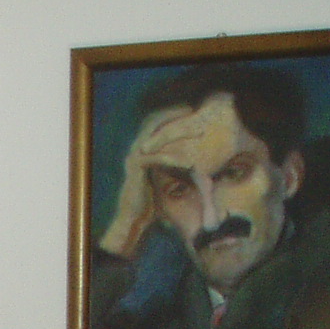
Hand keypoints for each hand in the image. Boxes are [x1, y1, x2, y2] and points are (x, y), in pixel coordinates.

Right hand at [99, 104, 197, 258]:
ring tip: (197, 130)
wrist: (132, 218)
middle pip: (154, 123)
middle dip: (173, 114)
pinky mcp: (138, 169)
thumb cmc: (148, 200)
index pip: (154, 123)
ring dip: (178, 132)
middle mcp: (136, 150)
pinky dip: (174, 158)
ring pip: (158, 137)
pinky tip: (189, 161)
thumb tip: (190, 159)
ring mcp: (135, 158)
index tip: (188, 111)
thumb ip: (170, 165)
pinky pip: (159, 158)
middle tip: (192, 111)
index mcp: (141, 149)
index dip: (170, 114)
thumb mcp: (161, 177)